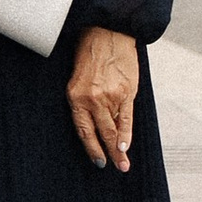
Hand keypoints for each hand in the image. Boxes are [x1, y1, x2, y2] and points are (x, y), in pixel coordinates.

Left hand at [67, 24, 137, 171]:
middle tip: (112, 167)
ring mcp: (110, 97)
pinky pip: (127, 118)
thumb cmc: (90, 54)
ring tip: (123, 164)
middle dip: (106, 153)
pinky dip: (127, 134)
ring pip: (114, 129)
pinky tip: (127, 146)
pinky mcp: (126, 93)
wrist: (107, 33)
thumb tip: (95, 122)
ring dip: (119, 149)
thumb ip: (84, 99)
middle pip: (100, 133)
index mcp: (75, 96)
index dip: (90, 147)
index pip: (83, 129)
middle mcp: (91, 99)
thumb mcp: (78, 77)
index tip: (97, 161)